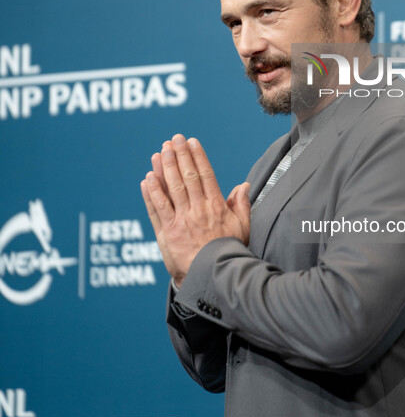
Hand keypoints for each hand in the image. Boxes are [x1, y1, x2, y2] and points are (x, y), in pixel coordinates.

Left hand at [141, 134, 249, 285]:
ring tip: (159, 152)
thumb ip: (241, 204)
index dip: (197, 156)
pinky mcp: (168, 233)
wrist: (214, 276)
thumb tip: (243, 186)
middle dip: (179, 155)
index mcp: (216, 206)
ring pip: (171, 188)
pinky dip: (152, 193)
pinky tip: (148, 178)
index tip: (191, 142)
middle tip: (173, 139)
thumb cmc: (229, 252)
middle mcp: (198, 210)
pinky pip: (158, 208)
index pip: (205, 174)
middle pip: (187, 177)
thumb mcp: (242, 227)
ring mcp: (182, 220)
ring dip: (164, 168)